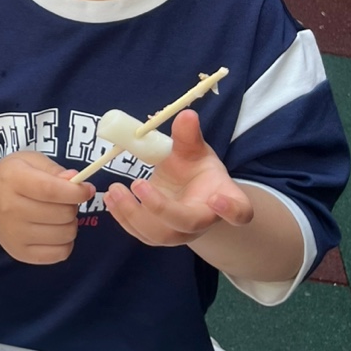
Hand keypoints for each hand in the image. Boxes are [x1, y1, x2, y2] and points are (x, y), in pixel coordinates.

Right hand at [0, 151, 94, 264]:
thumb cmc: (12, 177)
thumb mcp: (29, 161)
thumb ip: (54, 169)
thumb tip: (76, 180)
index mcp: (13, 180)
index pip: (51, 190)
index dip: (76, 192)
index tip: (87, 189)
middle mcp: (10, 208)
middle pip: (61, 214)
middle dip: (72, 206)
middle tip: (65, 201)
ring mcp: (14, 234)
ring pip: (65, 234)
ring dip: (70, 224)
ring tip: (58, 215)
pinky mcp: (20, 253)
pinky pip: (60, 254)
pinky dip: (66, 243)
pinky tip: (55, 231)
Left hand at [104, 110, 253, 246]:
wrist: (187, 191)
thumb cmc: (196, 170)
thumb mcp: (194, 150)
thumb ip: (189, 136)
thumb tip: (186, 115)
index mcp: (224, 199)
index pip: (239, 212)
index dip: (232, 210)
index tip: (217, 199)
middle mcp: (203, 221)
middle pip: (187, 224)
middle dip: (160, 207)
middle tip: (138, 184)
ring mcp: (179, 233)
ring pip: (159, 235)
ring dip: (133, 214)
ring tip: (114, 191)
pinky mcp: (157, 235)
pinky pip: (141, 234)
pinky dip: (122, 217)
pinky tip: (110, 198)